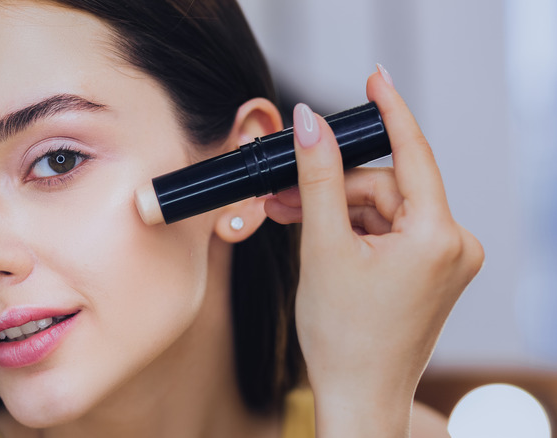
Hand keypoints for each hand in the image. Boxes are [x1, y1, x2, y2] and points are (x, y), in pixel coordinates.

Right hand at [264, 70, 483, 436]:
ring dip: (336, 211)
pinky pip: (389, 229)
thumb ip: (318, 178)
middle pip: (385, 186)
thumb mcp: (323, 246)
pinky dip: (353, 229)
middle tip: (284, 195)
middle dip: (333, 188)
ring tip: (292, 222)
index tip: (374, 79)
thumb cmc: (343, 336)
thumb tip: (311, 124)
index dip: (390, 111)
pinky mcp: (431, 269)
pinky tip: (320, 238)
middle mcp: (454, 245)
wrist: (357, 394)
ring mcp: (445, 260)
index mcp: (438, 237)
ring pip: (382, 208)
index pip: (412, 154)